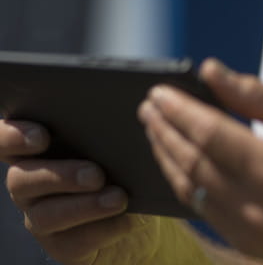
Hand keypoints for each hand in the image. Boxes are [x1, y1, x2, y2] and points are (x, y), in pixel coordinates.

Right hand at [0, 120, 163, 263]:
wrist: (139, 215)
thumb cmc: (124, 167)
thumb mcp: (118, 148)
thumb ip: (107, 136)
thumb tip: (124, 126)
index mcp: (36, 151)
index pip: (4, 140)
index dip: (11, 137)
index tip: (42, 137)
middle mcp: (29, 184)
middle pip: (20, 179)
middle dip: (59, 176)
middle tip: (96, 175)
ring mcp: (40, 217)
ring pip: (45, 215)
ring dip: (85, 205)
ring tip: (119, 198)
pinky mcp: (61, 245)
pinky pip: (73, 241)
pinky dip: (104, 229)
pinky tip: (128, 220)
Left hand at [139, 58, 262, 264]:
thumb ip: (257, 95)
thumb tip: (212, 72)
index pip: (208, 132)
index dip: (178, 110)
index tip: (158, 92)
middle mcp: (253, 203)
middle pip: (190, 161)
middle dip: (164, 130)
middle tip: (148, 106)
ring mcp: (246, 229)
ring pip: (189, 188)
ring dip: (166, 156)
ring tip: (154, 130)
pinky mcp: (246, 243)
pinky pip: (201, 210)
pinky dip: (183, 183)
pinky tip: (177, 163)